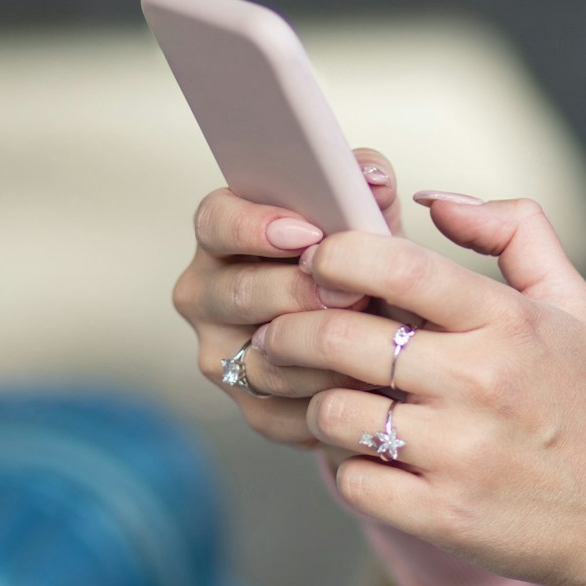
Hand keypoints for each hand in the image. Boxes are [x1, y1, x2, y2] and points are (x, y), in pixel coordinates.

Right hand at [172, 148, 399, 447]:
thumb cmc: (360, 270)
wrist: (378, 342)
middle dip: (297, 292)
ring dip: (319, 351)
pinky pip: (284, 410)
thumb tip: (370, 176)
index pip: (215, 221)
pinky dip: (328, 396)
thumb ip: (367, 191)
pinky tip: (363, 382)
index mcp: (224, 237)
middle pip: (236, 293)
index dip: (255, 226)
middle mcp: (207, 295)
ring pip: (261, 358)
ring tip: (369, 339)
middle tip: (350, 292)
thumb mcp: (367, 224)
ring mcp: (222, 355)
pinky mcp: (252, 408)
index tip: (305, 234)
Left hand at [253, 191, 585, 585]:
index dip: (334, 256)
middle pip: (341, 339)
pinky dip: (346, 467)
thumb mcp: (572, 303)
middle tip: (277, 334)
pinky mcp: (443, 514)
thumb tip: (434, 198)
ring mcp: (460, 452)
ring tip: (323, 397)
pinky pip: (354, 480)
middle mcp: (481, 382)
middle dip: (290, 331)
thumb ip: (514, 230)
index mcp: (507, 321)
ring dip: (315, 403)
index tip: (315, 264)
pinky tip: (362, 455)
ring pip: (335, 413)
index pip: (396, 267)